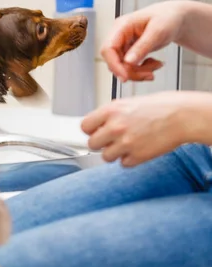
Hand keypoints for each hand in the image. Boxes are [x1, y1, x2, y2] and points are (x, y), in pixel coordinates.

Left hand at [81, 91, 199, 166]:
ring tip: (127, 144)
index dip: (91, 130)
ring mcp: (125, 143)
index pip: (84, 126)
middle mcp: (115, 127)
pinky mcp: (137, 156)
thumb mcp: (128, 103)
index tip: (95, 131)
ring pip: (106, 157)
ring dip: (115, 152)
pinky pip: (124, 163)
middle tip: (111, 139)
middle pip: (92, 144)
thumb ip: (110, 114)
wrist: (182, 116)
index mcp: (111, 111)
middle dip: (101, 143)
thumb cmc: (159, 107)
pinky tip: (138, 148)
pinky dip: (130, 159)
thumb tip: (97, 124)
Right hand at [101, 0, 188, 81]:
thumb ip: (142, 47)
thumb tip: (128, 62)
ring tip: (157, 66)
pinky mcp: (129, 51)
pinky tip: (155, 63)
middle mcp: (119, 36)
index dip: (114, 64)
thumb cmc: (168, 18)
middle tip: (150, 74)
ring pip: (122, 67)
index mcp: (121, 26)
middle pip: (114, 61)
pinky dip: (142, 70)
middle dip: (131, 71)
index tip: (125, 77)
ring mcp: (123, 44)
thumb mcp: (158, 31)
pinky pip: (130, 66)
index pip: (108, 49)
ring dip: (139, 72)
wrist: (175, 17)